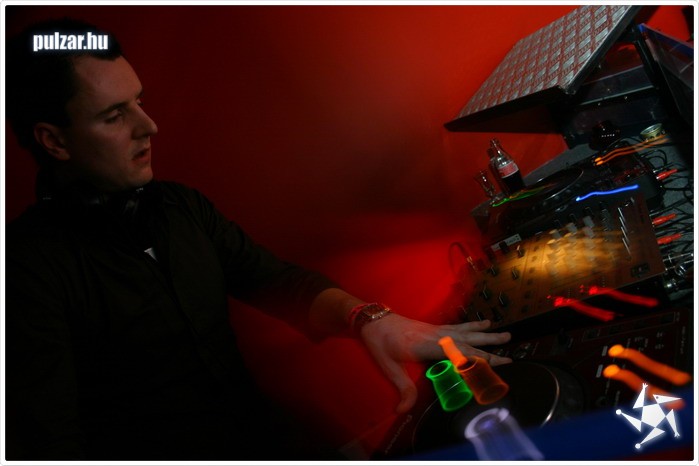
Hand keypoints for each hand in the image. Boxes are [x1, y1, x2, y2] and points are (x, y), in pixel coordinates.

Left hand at [359, 314, 510, 412]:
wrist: (373, 320)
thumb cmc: (380, 343)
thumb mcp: (389, 367)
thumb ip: (401, 388)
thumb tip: (403, 411)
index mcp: (426, 346)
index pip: (455, 356)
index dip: (473, 363)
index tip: (490, 371)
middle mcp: (436, 336)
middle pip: (467, 345)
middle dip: (488, 353)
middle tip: (509, 360)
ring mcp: (438, 330)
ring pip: (467, 332)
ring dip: (487, 335)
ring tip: (507, 335)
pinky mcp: (436, 327)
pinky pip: (460, 326)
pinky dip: (474, 325)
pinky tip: (486, 322)